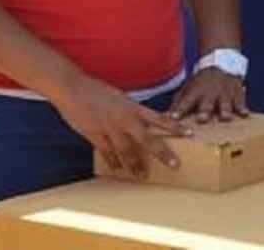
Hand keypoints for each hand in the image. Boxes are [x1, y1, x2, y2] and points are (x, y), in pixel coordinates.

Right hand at [52, 75, 188, 179]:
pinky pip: (107, 152)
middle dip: (162, 153)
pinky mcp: (95, 134)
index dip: (175, 126)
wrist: (73, 88)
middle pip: (148, 139)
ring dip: (136, 165)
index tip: (190, 133)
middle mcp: (124, 118)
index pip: (160, 118)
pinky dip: (113, 162)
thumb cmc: (97, 91)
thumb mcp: (120, 98)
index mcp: (132, 107)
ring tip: (142, 176)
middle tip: (175, 165)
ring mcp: (109, 127)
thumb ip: (131, 110)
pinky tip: (117, 169)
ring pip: (127, 151)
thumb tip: (142, 121)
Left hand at [168, 66, 249, 123]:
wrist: (221, 61)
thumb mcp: (188, 87)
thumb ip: (179, 102)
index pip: (186, 101)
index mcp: (196, 92)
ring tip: (225, 118)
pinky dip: (242, 107)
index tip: (174, 118)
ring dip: (225, 110)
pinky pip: (240, 100)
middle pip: (207, 103)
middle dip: (205, 111)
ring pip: (225, 102)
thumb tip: (167, 116)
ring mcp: (224, 92)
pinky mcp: (236, 92)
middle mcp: (210, 93)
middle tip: (202, 119)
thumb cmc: (202, 80)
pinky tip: (245, 114)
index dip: (180, 110)